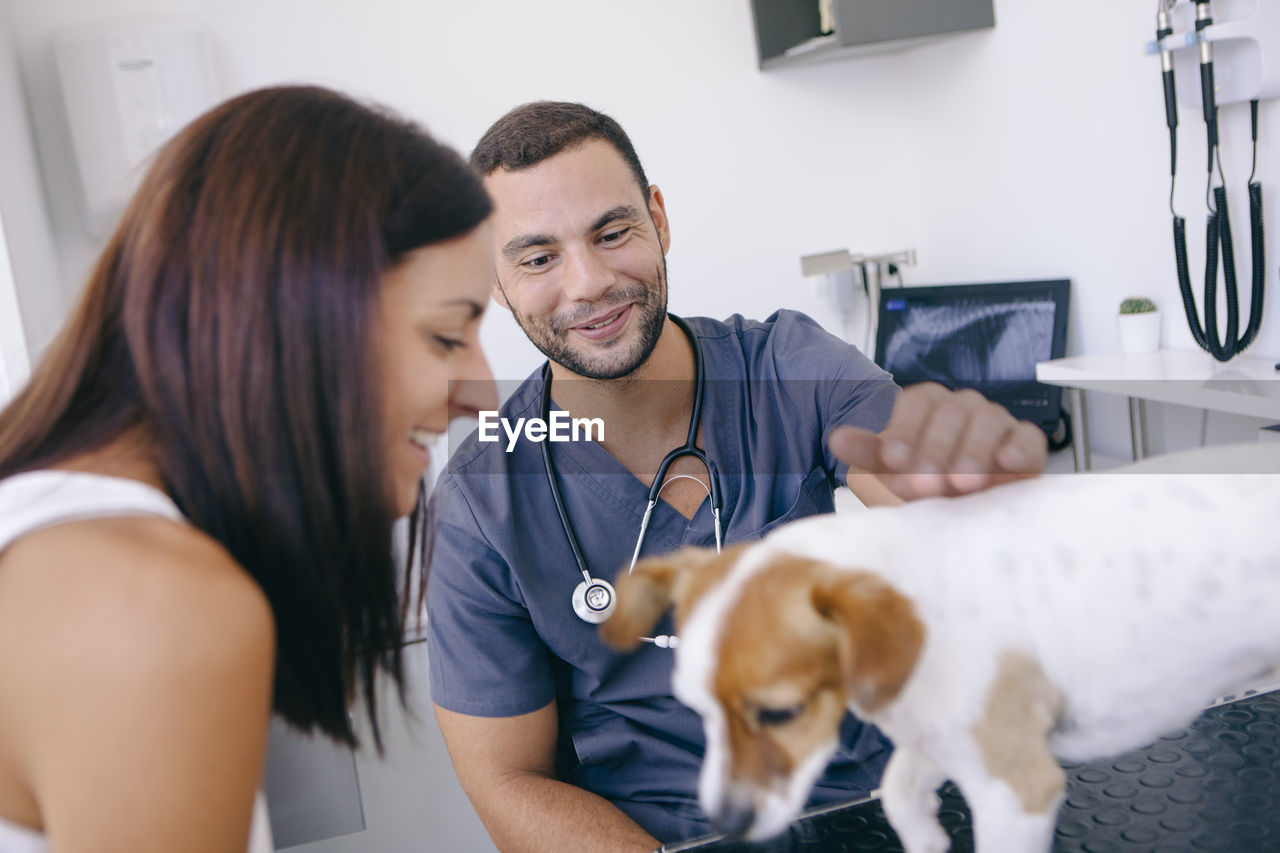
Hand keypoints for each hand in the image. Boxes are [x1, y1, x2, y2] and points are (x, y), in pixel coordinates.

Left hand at [831, 383, 1046, 500]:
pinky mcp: (1026, 442)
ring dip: (973, 450)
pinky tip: (1006, 463)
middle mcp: (962, 407)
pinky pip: (1026, 437)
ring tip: (962, 482)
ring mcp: (996, 421)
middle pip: (950, 413)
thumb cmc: (926, 486)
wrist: (966, 511)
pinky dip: (1018, 448)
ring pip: (988, 421)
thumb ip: (869, 454)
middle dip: (935, 449)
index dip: (904, 429)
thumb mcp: (892, 472)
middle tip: (925, 484)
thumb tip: (836, 439)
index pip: (916, 403)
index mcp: (927, 406)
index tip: (894, 459)